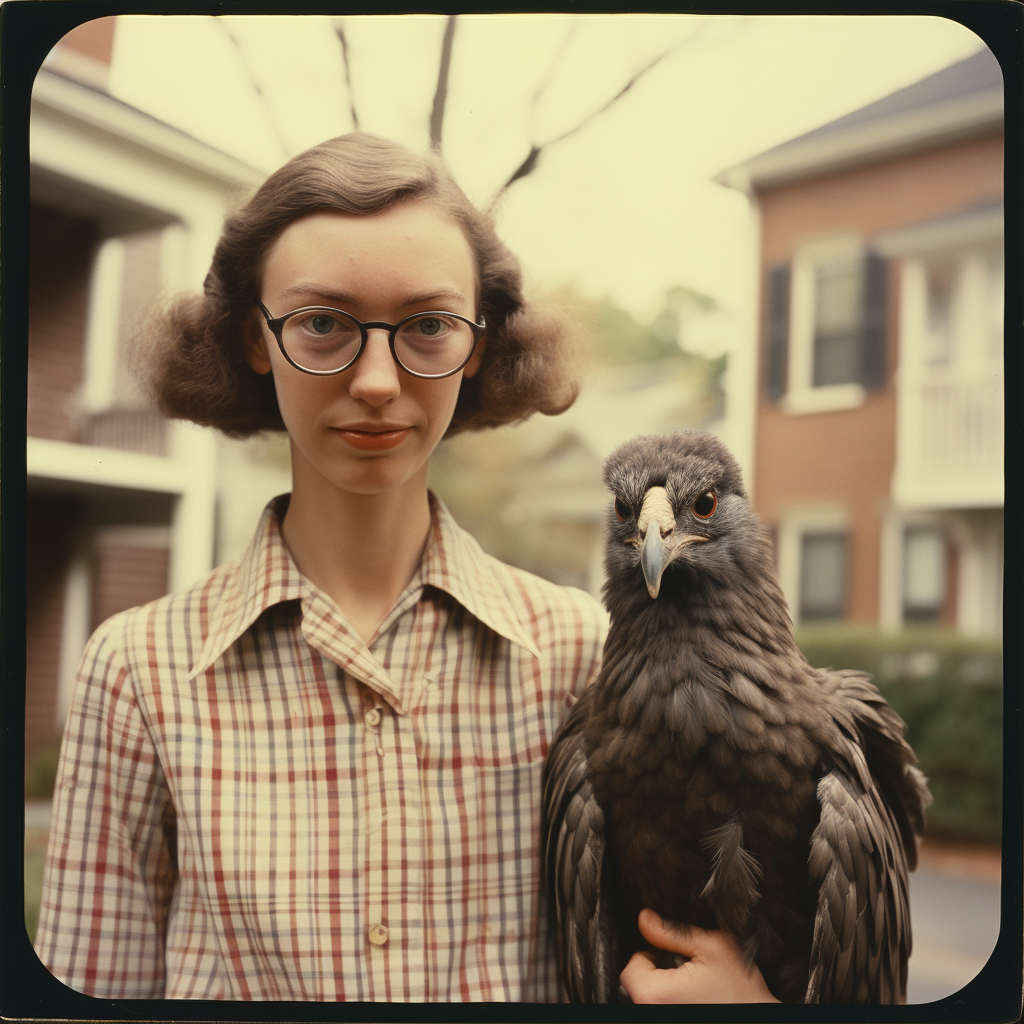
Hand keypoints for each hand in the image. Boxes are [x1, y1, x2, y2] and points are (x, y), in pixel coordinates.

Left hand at [619, 909, 779, 1002]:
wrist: (760, 1017)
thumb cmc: (740, 990)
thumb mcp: (711, 947)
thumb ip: (672, 932)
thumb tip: (645, 918)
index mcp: (656, 995)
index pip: (631, 968)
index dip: (650, 956)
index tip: (672, 958)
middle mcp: (654, 1012)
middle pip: (636, 984)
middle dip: (656, 972)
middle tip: (685, 972)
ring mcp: (664, 1018)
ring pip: (648, 997)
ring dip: (663, 988)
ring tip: (691, 988)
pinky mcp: (673, 1020)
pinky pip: (661, 1005)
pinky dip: (671, 999)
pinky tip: (693, 999)